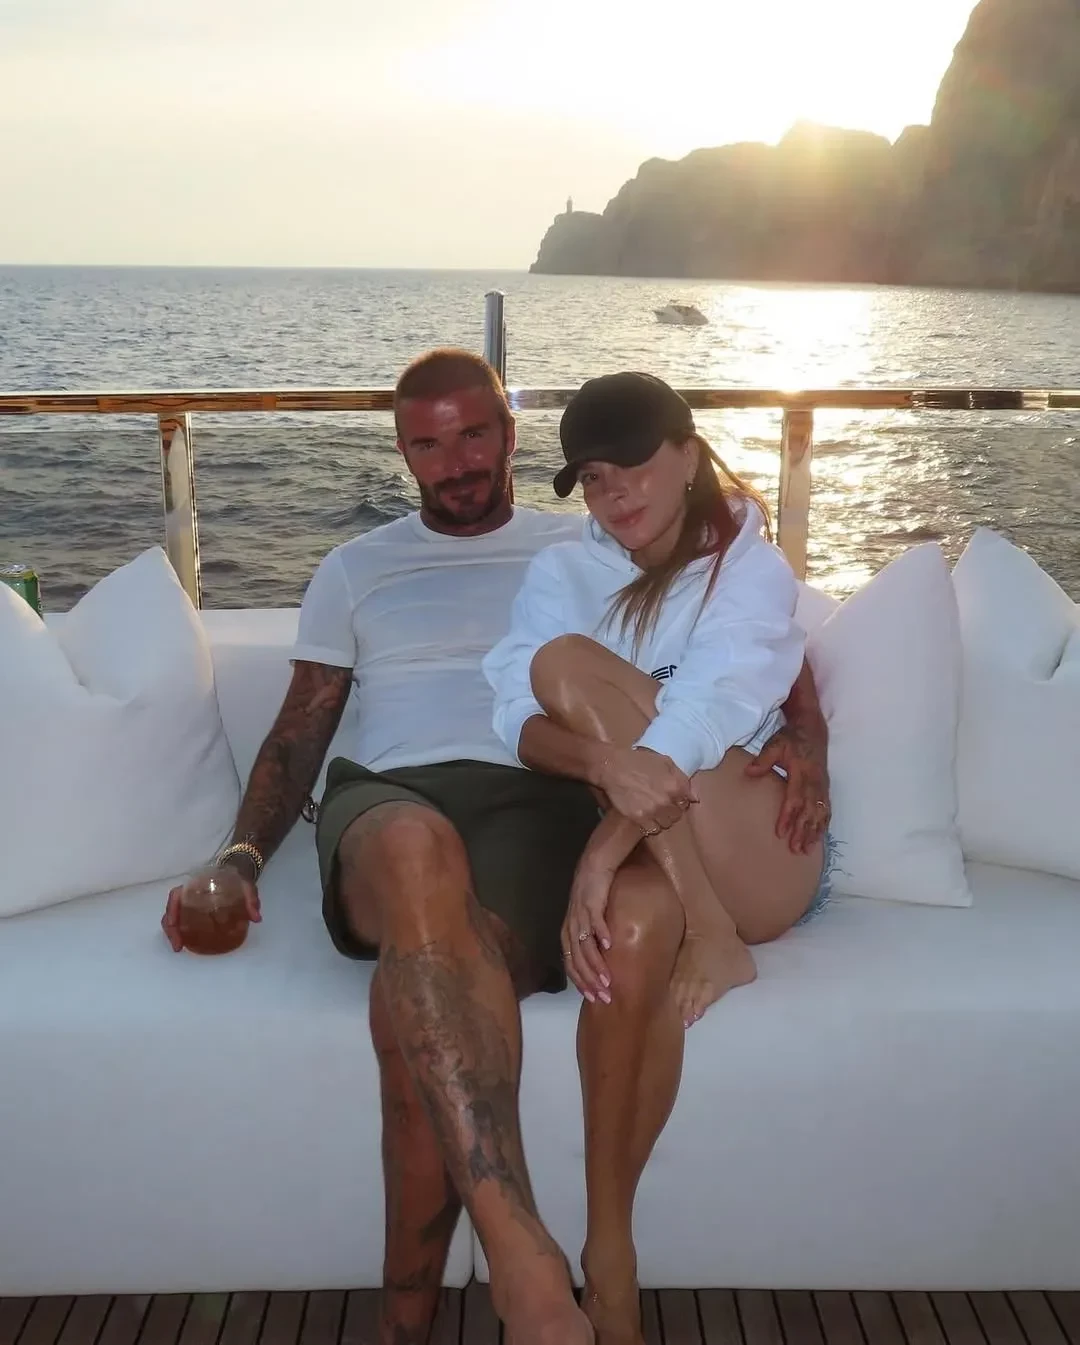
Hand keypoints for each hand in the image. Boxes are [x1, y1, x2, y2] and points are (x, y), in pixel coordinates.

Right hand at [162, 857, 261, 951]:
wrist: (239, 875)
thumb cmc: (238, 880)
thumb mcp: (246, 886)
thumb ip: (251, 899)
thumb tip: (256, 918)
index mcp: (197, 884)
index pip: (176, 895)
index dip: (172, 909)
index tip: (173, 924)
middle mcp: (189, 894)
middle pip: (172, 910)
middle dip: (171, 928)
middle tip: (178, 945)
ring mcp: (190, 904)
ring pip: (174, 918)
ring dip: (173, 933)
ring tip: (179, 947)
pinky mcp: (195, 912)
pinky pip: (183, 922)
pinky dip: (182, 933)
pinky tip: (186, 944)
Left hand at [561, 860, 614, 1003]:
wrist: (594, 867)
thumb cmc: (592, 895)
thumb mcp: (587, 921)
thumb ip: (590, 939)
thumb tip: (601, 961)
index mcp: (567, 933)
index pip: (570, 964)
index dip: (581, 983)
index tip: (594, 998)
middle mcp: (571, 927)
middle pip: (577, 960)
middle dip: (590, 981)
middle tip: (604, 996)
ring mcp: (580, 916)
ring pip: (585, 947)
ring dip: (597, 965)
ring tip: (608, 979)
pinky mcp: (591, 904)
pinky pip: (595, 922)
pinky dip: (601, 934)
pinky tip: (610, 945)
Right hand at [595, 745, 696, 834]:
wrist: (613, 767)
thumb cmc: (639, 761)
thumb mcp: (664, 762)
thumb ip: (681, 778)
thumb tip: (694, 797)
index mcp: (676, 785)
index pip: (687, 802)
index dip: (679, 800)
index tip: (672, 798)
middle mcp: (667, 800)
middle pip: (677, 815)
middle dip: (671, 810)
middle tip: (661, 805)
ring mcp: (653, 811)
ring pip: (665, 824)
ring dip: (661, 819)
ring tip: (653, 811)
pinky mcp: (639, 818)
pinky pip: (651, 829)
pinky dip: (650, 825)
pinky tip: (645, 816)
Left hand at [746, 725, 829, 854]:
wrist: (812, 729)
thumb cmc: (791, 738)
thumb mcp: (775, 744)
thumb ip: (763, 759)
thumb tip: (749, 773)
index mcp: (801, 772)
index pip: (794, 799)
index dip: (788, 816)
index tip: (780, 833)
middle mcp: (815, 781)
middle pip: (809, 811)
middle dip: (802, 831)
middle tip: (795, 849)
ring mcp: (822, 785)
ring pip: (819, 813)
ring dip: (813, 832)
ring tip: (806, 849)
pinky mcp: (825, 787)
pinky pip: (827, 809)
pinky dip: (823, 824)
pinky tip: (819, 837)